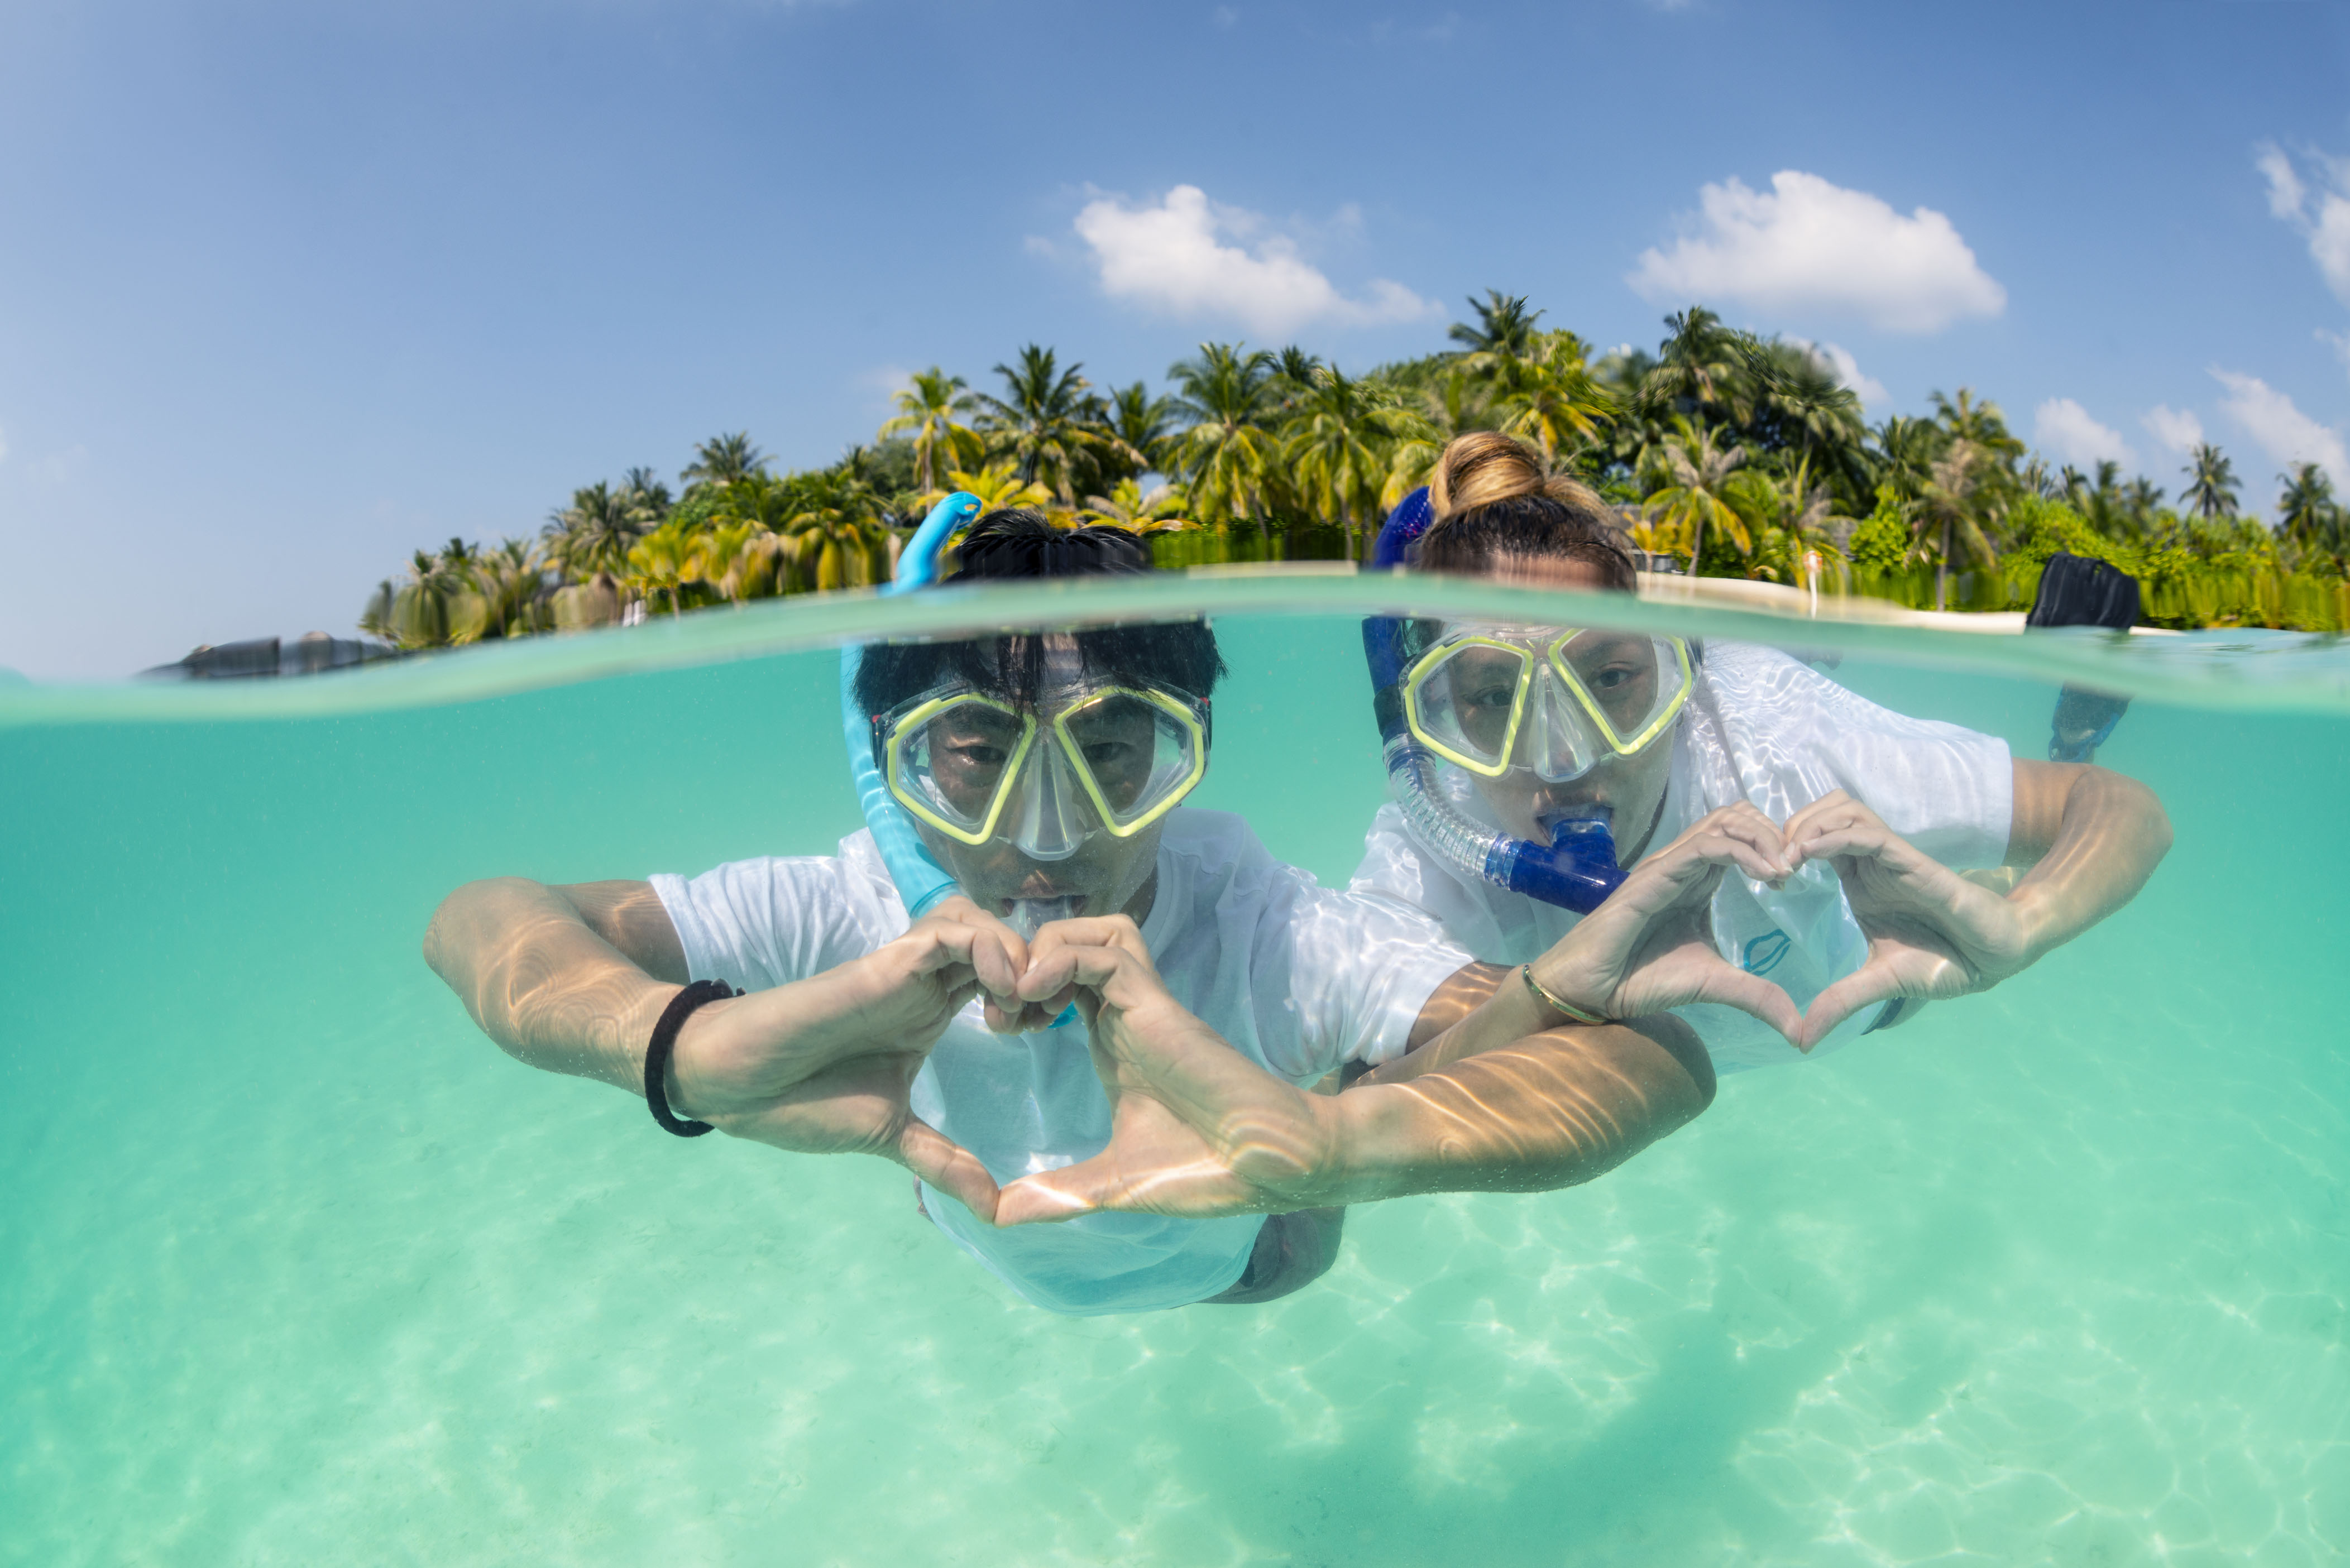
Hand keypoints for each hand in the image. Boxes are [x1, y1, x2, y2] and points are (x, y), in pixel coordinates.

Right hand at [667, 897, 1039, 1217]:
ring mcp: (905, 969)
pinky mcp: (886, 962)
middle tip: (1047, 1013)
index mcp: (930, 1012)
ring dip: (1015, 953)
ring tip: (1020, 1004)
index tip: (1048, 1033)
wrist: (741, 1087)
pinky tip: (998, 989)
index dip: (1037, 993)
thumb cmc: (805, 1102)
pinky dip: (986, 947)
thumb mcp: (892, 1134)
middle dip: (1038, 966)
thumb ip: (943, 1160)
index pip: (1000, 975)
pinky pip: (949, 930)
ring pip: (979, 922)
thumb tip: (992, 1208)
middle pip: (999, 940)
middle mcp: (923, 983)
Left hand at [991, 915, 1342, 1223]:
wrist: (1265, 1166)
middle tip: (999, 1010)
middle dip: (1019, 961)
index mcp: (1110, 1039)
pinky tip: (1035, 997)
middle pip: (1067, 941)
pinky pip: (1106, 952)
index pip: (1058, 977)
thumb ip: (1055, 1193)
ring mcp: (1141, 1005)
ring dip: (1040, 951)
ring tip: (1017, 1000)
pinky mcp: (1157, 1004)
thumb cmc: (1201, 1170)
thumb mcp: (1107, 1182)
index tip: (996, 1027)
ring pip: (1087, 931)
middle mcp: (1122, 1012)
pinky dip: (1061, 959)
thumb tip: (998, 1216)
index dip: (1017, 988)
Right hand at [1527, 803, 1803, 1043]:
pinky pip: (1706, 845)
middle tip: (1796, 865)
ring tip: (1785, 868)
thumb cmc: (1642, 979)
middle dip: (1774, 832)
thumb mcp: (1715, 984)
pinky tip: (1767, 875)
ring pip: (1723, 821)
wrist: (1594, 990)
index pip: (1740, 836)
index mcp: (1697, 880)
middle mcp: (1684, 864)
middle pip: (1736, 816)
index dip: (1774, 846)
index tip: (1795, 879)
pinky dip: (1743, 852)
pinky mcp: (1658, 874)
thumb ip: (1757, 996)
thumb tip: (1800, 1031)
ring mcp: (1669, 865)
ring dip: (1763, 836)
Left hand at [1783, 790, 2033, 1046]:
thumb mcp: (1879, 983)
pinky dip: (1836, 836)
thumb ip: (1840, 1002)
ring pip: (1843, 811)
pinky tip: (1811, 851)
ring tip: (1786, 855)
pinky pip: (1870, 834)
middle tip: (1765, 861)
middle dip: (1787, 827)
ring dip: (1809, 824)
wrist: (1993, 958)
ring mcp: (1890, 859)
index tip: (1757, 876)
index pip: (1810, 842)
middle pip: (1819, 814)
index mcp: (1858, 882)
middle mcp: (1870, 864)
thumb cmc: (1943, 962)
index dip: (1780, 849)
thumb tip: (1801, 1041)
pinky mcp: (1912, 861)